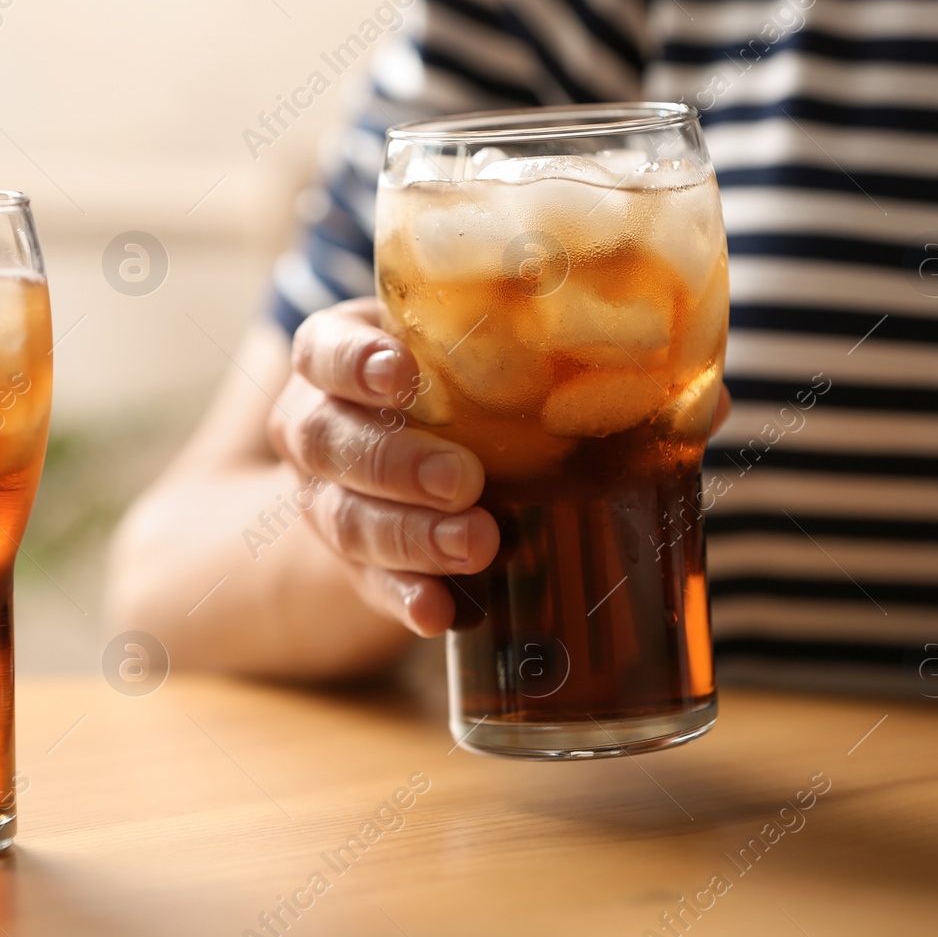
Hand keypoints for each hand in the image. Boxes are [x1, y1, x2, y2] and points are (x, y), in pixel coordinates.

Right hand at [267, 298, 497, 636]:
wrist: (415, 449)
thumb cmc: (454, 373)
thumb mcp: (461, 339)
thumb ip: (505, 332)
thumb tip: (622, 324)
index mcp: (333, 358)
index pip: (323, 351)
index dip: (355, 364)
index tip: (403, 376)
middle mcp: (315, 426)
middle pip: (330, 443)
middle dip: (396, 464)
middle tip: (464, 479)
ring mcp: (325, 499)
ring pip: (346, 520)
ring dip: (410, 536)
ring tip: (476, 544)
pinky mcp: (353, 562)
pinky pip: (369, 585)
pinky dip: (406, 598)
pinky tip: (441, 613)